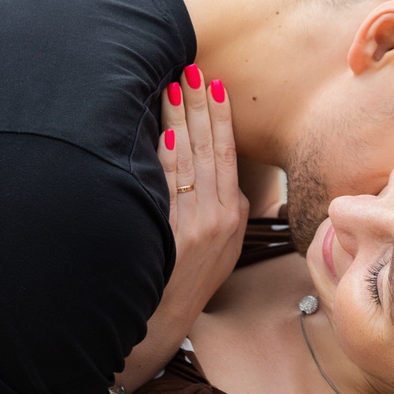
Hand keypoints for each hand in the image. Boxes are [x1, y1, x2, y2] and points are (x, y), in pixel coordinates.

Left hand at [112, 66, 244, 391]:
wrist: (160, 325)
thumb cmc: (182, 283)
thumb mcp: (217, 248)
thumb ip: (219, 207)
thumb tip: (211, 167)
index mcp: (234, 217)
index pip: (229, 154)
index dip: (222, 117)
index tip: (215, 84)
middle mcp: (220, 218)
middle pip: (211, 149)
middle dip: (201, 105)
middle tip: (191, 68)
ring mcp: (196, 226)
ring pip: (190, 161)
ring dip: (181, 119)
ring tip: (173, 85)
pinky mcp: (172, 234)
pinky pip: (168, 185)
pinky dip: (168, 154)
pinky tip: (165, 129)